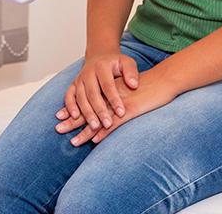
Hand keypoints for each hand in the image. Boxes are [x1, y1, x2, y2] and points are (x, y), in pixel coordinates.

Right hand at [54, 51, 140, 134]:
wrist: (100, 57)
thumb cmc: (115, 63)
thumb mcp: (126, 62)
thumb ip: (131, 72)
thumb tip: (134, 84)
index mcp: (102, 66)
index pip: (108, 85)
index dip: (114, 99)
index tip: (121, 113)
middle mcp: (88, 72)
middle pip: (93, 93)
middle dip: (100, 110)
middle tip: (108, 124)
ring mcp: (79, 79)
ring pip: (81, 97)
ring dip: (87, 112)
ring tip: (95, 126)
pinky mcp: (73, 85)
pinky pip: (69, 96)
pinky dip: (70, 106)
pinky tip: (75, 117)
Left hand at [54, 65, 176, 145]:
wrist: (164, 79)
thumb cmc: (148, 85)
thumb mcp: (129, 89)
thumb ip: (117, 96)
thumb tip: (108, 107)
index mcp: (108, 91)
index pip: (87, 100)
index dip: (74, 108)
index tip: (60, 115)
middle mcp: (110, 97)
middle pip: (88, 110)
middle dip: (72, 121)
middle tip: (58, 129)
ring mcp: (119, 104)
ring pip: (98, 120)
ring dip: (85, 132)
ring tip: (73, 142)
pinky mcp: (130, 110)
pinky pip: (114, 123)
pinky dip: (104, 132)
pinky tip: (95, 140)